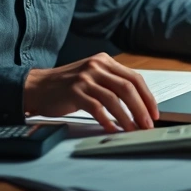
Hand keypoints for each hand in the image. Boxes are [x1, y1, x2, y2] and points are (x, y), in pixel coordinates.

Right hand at [23, 52, 157, 132]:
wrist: (37, 86)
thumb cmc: (66, 85)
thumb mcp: (92, 76)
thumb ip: (112, 83)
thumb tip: (137, 104)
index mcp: (104, 61)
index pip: (134, 77)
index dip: (147, 96)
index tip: (153, 112)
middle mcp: (96, 66)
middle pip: (128, 87)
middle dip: (141, 108)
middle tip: (147, 124)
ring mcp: (85, 78)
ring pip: (114, 99)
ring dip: (127, 117)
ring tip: (132, 130)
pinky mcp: (74, 92)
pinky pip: (96, 108)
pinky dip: (107, 120)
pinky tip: (111, 129)